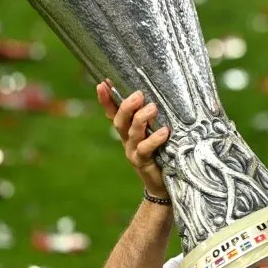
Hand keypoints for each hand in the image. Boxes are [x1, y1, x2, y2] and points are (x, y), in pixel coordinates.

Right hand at [95, 82, 170, 198]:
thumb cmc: (161, 153)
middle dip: (126, 106)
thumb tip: (163, 95)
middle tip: (138, 95)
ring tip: (152, 108)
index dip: (106, 100)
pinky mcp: (143, 163)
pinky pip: (146, 149)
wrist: (162, 184)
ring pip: (132, 133)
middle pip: (120, 121)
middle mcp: (127, 140)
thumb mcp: (156, 132)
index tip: (102, 83)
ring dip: (141, 119)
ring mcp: (133, 152)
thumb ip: (155, 118)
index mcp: (128, 130)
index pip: (113, 112)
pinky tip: (164, 131)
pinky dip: (154, 139)